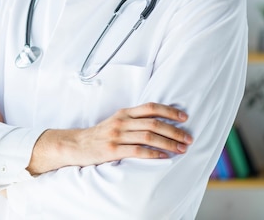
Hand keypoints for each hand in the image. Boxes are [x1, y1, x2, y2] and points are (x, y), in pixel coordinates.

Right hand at [27, 102, 191, 174]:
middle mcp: (121, 122)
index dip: (169, 111)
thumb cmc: (99, 135)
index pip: (150, 107)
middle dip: (174, 130)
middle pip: (153, 123)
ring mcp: (117, 136)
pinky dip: (153, 154)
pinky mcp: (112, 150)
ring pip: (148, 136)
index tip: (184, 117)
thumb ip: (133, 120)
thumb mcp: (115, 122)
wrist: (75, 145)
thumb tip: (158, 122)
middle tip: (188, 138)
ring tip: (181, 148)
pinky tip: (164, 157)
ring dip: (168, 142)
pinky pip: (137, 151)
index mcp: (124, 113)